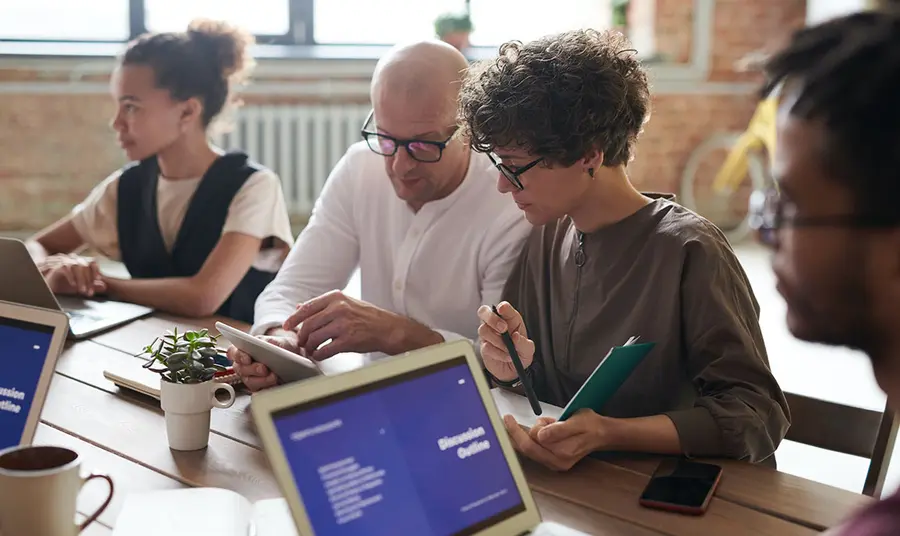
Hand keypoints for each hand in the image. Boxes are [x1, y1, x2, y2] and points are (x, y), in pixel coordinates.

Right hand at [39, 254, 106, 296]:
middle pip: (85, 265)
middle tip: (90, 293)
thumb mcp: (77, 286)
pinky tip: (73, 285)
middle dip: (89, 280)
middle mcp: (71, 259)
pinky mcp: (53, 265)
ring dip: (81, 280)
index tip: (99, 282)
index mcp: (79, 262)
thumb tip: (104, 286)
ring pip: (77, 266)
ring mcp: (62, 260)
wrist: (40, 283)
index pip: (91, 262)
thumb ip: (90, 285)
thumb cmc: (59, 284)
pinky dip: (71, 277)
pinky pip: (65, 268)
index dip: (96, 271)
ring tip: (82, 291)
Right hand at [226, 329, 296, 391]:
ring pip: (250, 381)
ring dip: (262, 380)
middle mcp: (244, 365)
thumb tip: (265, 344)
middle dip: (253, 369)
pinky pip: (259, 391)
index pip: (233, 353)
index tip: (247, 358)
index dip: (238, 356)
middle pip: (241, 369)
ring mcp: (250, 377)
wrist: (291, 357)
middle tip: (264, 368)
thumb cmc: (279, 347)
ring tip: (273, 376)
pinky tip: (274, 385)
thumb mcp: (276, 341)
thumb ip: (269, 341)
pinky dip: (267, 388)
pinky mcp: (258, 387)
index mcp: (243, 350)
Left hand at [284, 290, 435, 359]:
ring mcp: (343, 325)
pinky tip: (320, 355)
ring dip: (309, 346)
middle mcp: (339, 309)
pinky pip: (325, 349)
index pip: (307, 307)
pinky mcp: (348, 340)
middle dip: (301, 336)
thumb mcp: (346, 302)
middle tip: (301, 342)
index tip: (287, 326)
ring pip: (314, 338)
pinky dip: (319, 354)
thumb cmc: (367, 316)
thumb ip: (323, 305)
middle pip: (308, 324)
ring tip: (311, 349)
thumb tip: (299, 306)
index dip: (294, 318)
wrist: (388, 328)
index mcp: (336, 297)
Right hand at [477, 302, 534, 382]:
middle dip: (492, 319)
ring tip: (508, 350)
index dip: (501, 306)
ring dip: (497, 341)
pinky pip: (486, 346)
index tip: (502, 309)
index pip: (503, 307)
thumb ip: (524, 343)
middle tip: (503, 329)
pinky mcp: (484, 346)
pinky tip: (506, 356)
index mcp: (509, 319)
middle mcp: (496, 324)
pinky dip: (498, 353)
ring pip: (483, 329)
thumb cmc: (520, 354)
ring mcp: (488, 335)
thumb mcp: (528, 349)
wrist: (513, 370)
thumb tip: (516, 336)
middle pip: (484, 312)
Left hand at [502, 410, 606, 470]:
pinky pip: (535, 451)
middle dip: (516, 434)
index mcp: (562, 452)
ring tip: (542, 423)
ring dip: (527, 435)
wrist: (602, 434)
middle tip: (507, 420)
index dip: (518, 430)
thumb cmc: (589, 425)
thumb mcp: (576, 421)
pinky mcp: (553, 462)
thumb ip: (558, 429)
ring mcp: (555, 464)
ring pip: (529, 450)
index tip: (508, 418)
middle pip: (527, 449)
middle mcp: (557, 462)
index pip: (531, 442)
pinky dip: (532, 440)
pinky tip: (540, 431)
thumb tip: (541, 435)